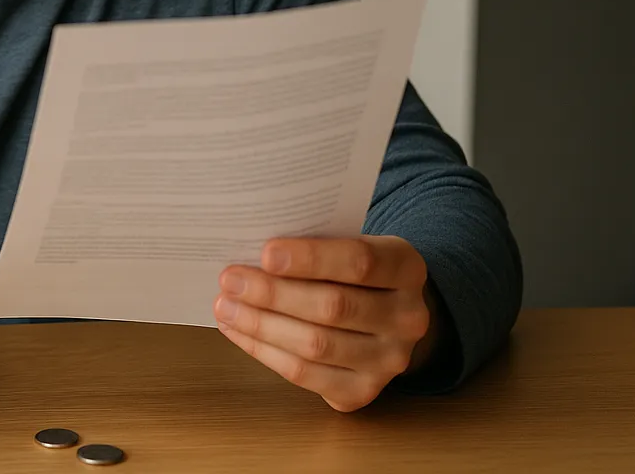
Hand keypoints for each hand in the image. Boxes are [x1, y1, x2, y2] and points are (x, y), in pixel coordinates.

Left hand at [214, 235, 435, 411]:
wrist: (386, 316)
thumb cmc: (352, 271)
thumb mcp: (348, 244)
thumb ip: (314, 244)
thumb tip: (249, 249)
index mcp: (407, 267)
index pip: (359, 262)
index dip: (310, 258)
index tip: (265, 253)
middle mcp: (408, 318)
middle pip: (333, 307)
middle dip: (273, 294)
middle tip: (230, 280)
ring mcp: (390, 360)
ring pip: (316, 346)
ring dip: (261, 325)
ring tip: (226, 306)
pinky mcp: (364, 391)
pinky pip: (306, 375)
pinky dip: (264, 352)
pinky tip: (238, 330)